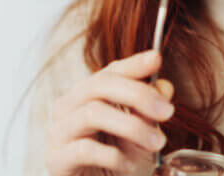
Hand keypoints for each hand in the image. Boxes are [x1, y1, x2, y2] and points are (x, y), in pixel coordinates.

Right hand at [45, 49, 175, 175]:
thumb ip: (149, 110)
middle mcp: (68, 107)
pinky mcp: (56, 157)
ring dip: (132, 126)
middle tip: (167, 112)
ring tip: (156, 142)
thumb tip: (164, 86)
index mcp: (86, 96)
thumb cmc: (118, 164)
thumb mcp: (142, 135)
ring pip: (93, 113)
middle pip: (100, 85)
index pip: (109, 72)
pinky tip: (128, 164)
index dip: (133, 64)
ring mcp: (59, 131)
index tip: (156, 59)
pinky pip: (85, 148)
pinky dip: (113, 155)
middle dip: (138, 95)